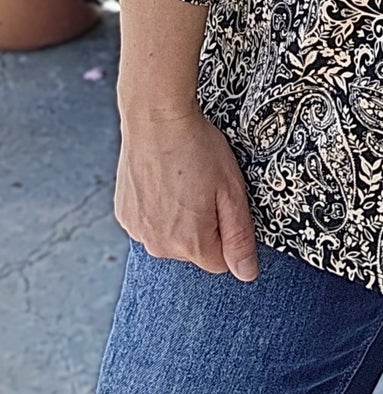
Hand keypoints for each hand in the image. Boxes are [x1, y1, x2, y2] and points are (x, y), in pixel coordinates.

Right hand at [114, 102, 259, 280]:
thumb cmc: (198, 149)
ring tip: (180, 181)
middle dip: (203, 226)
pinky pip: (149, 223)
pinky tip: (161, 181)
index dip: (226, 231)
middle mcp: (159, 246)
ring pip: (169, 237)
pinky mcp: (124, 215)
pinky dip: (157, 208)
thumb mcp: (232, 191)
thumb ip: (240, 237)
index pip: (219, 262)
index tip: (221, 202)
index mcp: (190, 244)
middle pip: (193, 251)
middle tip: (202, 186)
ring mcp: (137, 231)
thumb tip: (247, 274)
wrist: (156, 119)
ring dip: (178, 218)